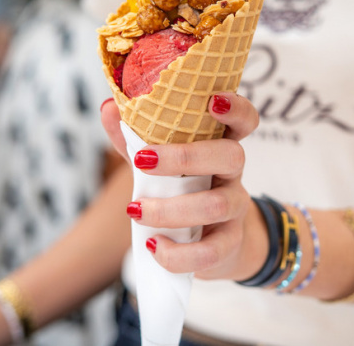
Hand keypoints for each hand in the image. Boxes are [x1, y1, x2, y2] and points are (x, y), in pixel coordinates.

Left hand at [101, 92, 266, 280]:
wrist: (213, 245)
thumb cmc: (182, 194)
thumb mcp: (160, 165)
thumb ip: (135, 138)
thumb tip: (109, 107)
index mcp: (219, 146)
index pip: (244, 121)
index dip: (237, 108)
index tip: (214, 101)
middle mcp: (233, 175)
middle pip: (231, 156)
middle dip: (185, 157)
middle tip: (142, 160)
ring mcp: (235, 209)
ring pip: (215, 205)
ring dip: (170, 209)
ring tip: (135, 210)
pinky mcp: (229, 245)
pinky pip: (209, 251)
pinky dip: (176, 253)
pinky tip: (153, 245)